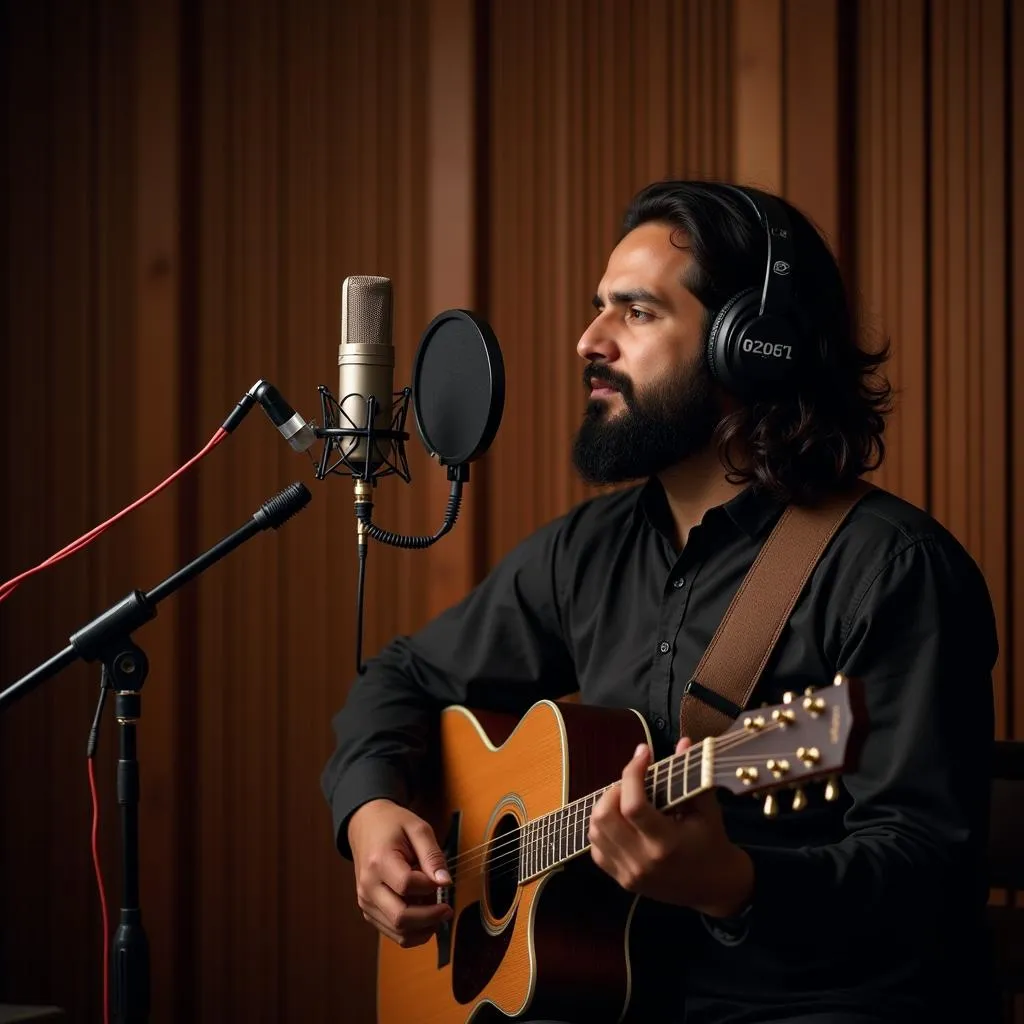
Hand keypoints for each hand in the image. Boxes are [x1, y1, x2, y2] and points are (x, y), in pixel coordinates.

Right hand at [347, 798, 453, 947]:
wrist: (365, 825)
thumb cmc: (393, 825)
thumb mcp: (418, 828)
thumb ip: (432, 855)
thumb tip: (445, 883)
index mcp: (379, 862)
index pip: (407, 885)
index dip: (429, 886)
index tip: (441, 880)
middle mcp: (368, 887)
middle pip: (401, 917)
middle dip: (430, 918)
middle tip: (447, 909)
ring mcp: (366, 901)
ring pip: (397, 932)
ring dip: (423, 927)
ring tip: (435, 909)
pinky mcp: (368, 910)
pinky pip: (392, 932)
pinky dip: (412, 929)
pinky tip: (422, 912)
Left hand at [588, 738, 753, 917]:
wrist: (714, 888)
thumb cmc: (711, 843)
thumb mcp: (707, 809)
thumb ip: (692, 775)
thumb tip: (683, 741)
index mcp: (666, 843)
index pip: (633, 804)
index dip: (632, 772)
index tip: (644, 753)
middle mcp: (642, 860)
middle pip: (605, 816)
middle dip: (614, 789)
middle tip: (631, 782)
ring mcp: (629, 873)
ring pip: (595, 831)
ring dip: (605, 807)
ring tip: (624, 798)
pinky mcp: (622, 880)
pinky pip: (596, 849)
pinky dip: (602, 829)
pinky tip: (620, 821)